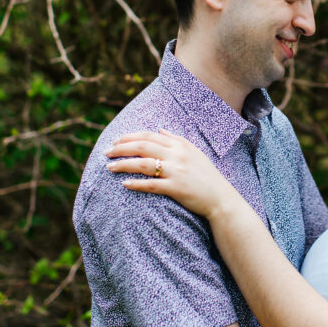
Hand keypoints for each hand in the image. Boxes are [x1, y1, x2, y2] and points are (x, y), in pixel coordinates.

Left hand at [105, 130, 235, 218]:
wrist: (221, 198)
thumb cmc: (206, 175)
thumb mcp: (194, 152)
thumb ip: (176, 139)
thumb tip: (159, 128)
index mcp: (180, 145)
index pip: (149, 136)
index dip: (129, 137)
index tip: (115, 141)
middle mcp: (177, 155)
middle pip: (143, 147)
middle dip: (121, 148)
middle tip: (106, 152)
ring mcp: (176, 171)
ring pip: (143, 164)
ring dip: (123, 165)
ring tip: (109, 168)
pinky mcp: (176, 188)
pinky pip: (151, 185)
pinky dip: (136, 184)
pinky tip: (124, 184)